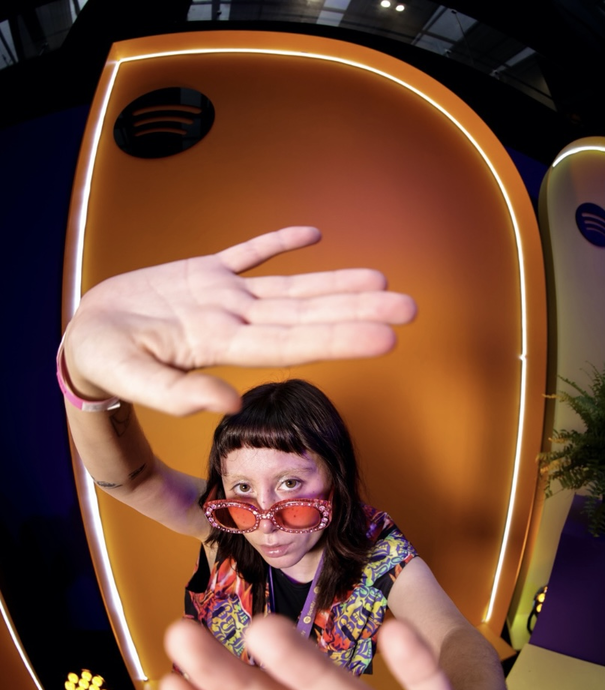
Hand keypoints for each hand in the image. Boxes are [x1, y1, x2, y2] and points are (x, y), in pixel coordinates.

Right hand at [65, 226, 415, 414]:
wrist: (85, 341)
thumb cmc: (102, 362)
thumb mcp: (131, 377)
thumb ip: (178, 393)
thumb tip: (230, 401)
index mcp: (219, 345)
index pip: (292, 343)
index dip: (339, 338)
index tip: (385, 339)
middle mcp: (232, 321)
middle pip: (306, 315)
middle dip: (358, 312)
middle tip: (410, 309)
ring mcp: (221, 298)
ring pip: (289, 288)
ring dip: (334, 284)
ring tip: (380, 280)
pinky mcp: (203, 275)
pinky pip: (248, 254)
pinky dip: (278, 242)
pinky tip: (312, 234)